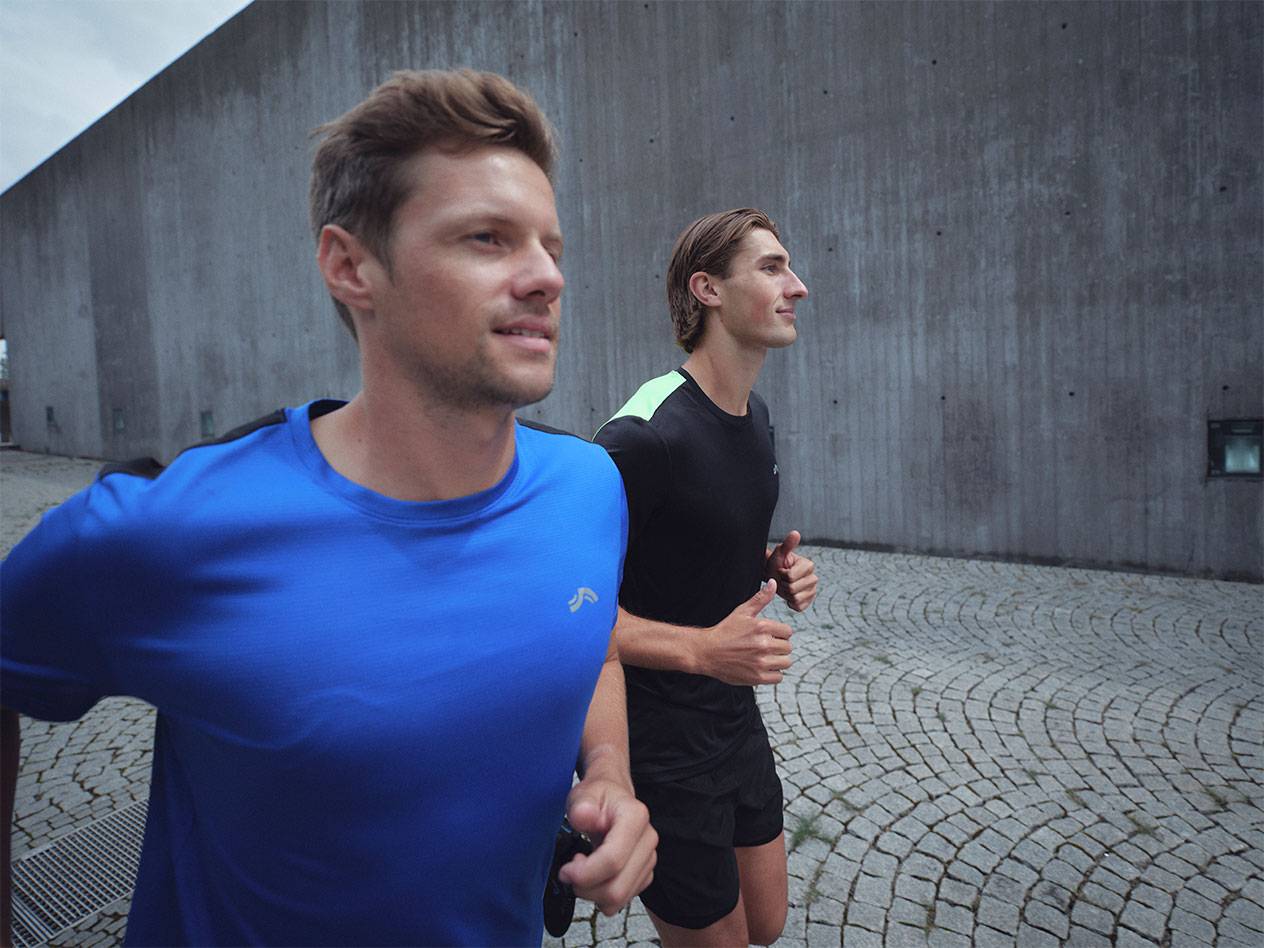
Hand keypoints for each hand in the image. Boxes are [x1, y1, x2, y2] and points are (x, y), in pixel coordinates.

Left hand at [558, 772, 656, 915]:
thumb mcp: (583, 794)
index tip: (566, 870)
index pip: (612, 860)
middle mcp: (648, 840)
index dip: (585, 873)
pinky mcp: (644, 874)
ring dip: (593, 893)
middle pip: (616, 888)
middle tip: (570, 872)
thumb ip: (582, 806)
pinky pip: (622, 901)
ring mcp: (649, 859)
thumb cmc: (598, 796)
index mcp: (635, 817)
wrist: (613, 797)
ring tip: (582, 870)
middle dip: (586, 888)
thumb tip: (585, 817)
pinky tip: (595, 875)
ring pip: (619, 899)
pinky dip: (602, 895)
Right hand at [698, 579, 793, 684]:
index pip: (788, 632)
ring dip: (778, 660)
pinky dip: (773, 673)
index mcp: (762, 627)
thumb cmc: (725, 630)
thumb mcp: (742, 612)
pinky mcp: (758, 677)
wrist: (707, 652)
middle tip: (765, 647)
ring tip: (765, 657)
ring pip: (786, 662)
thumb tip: (773, 583)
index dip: (779, 633)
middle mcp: (763, 644)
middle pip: (788, 648)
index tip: (769, 635)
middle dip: (779, 647)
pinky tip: (762, 667)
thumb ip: (761, 598)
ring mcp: (761, 662)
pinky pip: (779, 677)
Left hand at [765, 530, 817, 611]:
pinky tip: (788, 596)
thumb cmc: (776, 563)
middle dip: (783, 585)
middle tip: (781, 580)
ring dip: (785, 595)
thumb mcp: (779, 553)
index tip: (781, 571)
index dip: (781, 575)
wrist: (774, 576)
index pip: (790, 576)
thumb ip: (788, 544)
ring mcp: (812, 591)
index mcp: (809, 565)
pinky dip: (790, 603)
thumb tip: (795, 533)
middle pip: (792, 589)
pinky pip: (798, 607)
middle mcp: (814, 578)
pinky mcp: (809, 601)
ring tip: (785, 587)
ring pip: (795, 598)